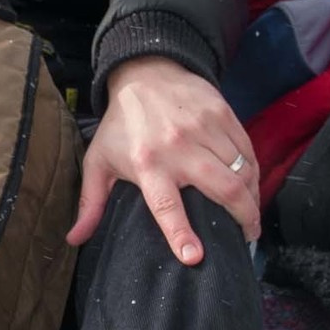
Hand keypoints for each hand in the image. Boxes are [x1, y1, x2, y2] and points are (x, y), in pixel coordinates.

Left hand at [66, 55, 259, 264]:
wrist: (145, 71)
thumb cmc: (121, 123)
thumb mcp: (99, 160)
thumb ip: (91, 202)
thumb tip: (75, 238)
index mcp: (147, 164)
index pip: (166, 206)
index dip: (180, 234)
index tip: (195, 257)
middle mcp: (179, 147)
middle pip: (223, 188)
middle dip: (243, 217)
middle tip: (246, 236)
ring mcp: (205, 129)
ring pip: (242, 171)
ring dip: (252, 198)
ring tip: (251, 215)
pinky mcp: (223, 114)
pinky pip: (248, 150)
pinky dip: (254, 172)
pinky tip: (252, 186)